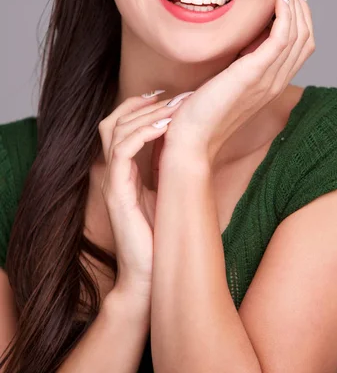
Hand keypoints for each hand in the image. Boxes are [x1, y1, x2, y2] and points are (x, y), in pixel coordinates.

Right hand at [98, 93, 183, 300]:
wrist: (152, 276)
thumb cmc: (162, 237)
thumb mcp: (167, 193)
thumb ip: (167, 167)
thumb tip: (187, 142)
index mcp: (125, 170)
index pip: (120, 125)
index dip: (139, 106)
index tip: (168, 96)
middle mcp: (115, 173)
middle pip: (113, 121)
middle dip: (144, 104)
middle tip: (176, 97)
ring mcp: (113, 183)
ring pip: (115, 131)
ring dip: (146, 114)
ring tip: (175, 109)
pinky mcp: (116, 194)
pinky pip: (121, 153)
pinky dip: (141, 134)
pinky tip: (165, 128)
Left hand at [162, 0, 314, 164]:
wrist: (191, 139)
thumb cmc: (200, 113)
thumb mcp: (224, 81)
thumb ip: (238, 63)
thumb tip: (239, 39)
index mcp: (271, 83)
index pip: (300, 45)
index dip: (299, 16)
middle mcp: (276, 81)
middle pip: (305, 36)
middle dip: (301, 4)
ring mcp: (268, 79)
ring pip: (298, 34)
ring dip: (295, 2)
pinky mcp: (254, 74)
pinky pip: (281, 37)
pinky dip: (285, 13)